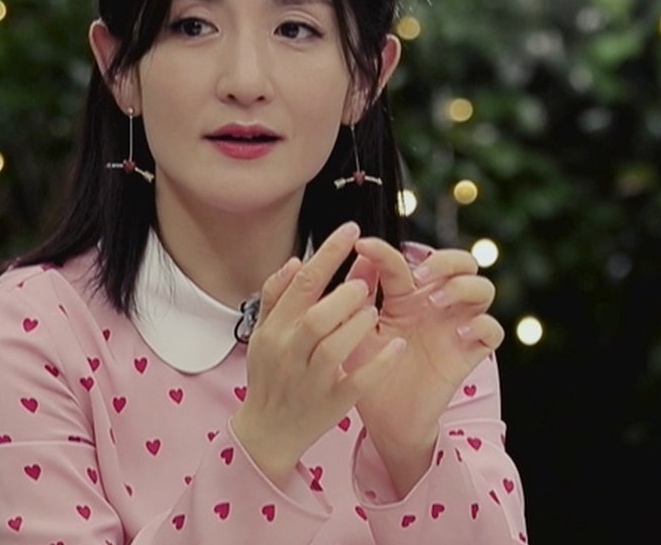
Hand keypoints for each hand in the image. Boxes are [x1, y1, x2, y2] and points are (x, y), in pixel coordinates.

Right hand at [230, 222, 407, 484]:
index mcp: (273, 331)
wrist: (267, 433)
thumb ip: (276, 297)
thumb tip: (294, 260)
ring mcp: (310, 380)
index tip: (353, 229)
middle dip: (344, 294)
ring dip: (357, 324)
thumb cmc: (269, 376)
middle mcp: (288, 353)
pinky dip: (379, 363)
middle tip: (365, 284)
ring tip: (374, 311)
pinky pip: (358, 382)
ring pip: (333, 348)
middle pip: (316, 316)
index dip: (328, 252)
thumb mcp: (263, 335)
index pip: (301, 284)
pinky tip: (398, 345)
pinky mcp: (332, 404)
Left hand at [344, 239, 504, 453]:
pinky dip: (480, 325)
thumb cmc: (368, 373)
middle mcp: (436, 306)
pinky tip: (456, 335)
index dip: (384, 250)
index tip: (361, 246)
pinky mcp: (470, 354)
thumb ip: (356, 299)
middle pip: (462, 263)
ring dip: (462, 288)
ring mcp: (456, 328)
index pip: (404, 261)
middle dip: (444, 261)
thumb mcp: (356, 333)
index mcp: (405, 297)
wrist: (385, 420)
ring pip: (484, 289)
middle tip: (418, 277)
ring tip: (434, 303)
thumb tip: (356, 256)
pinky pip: (493, 330)